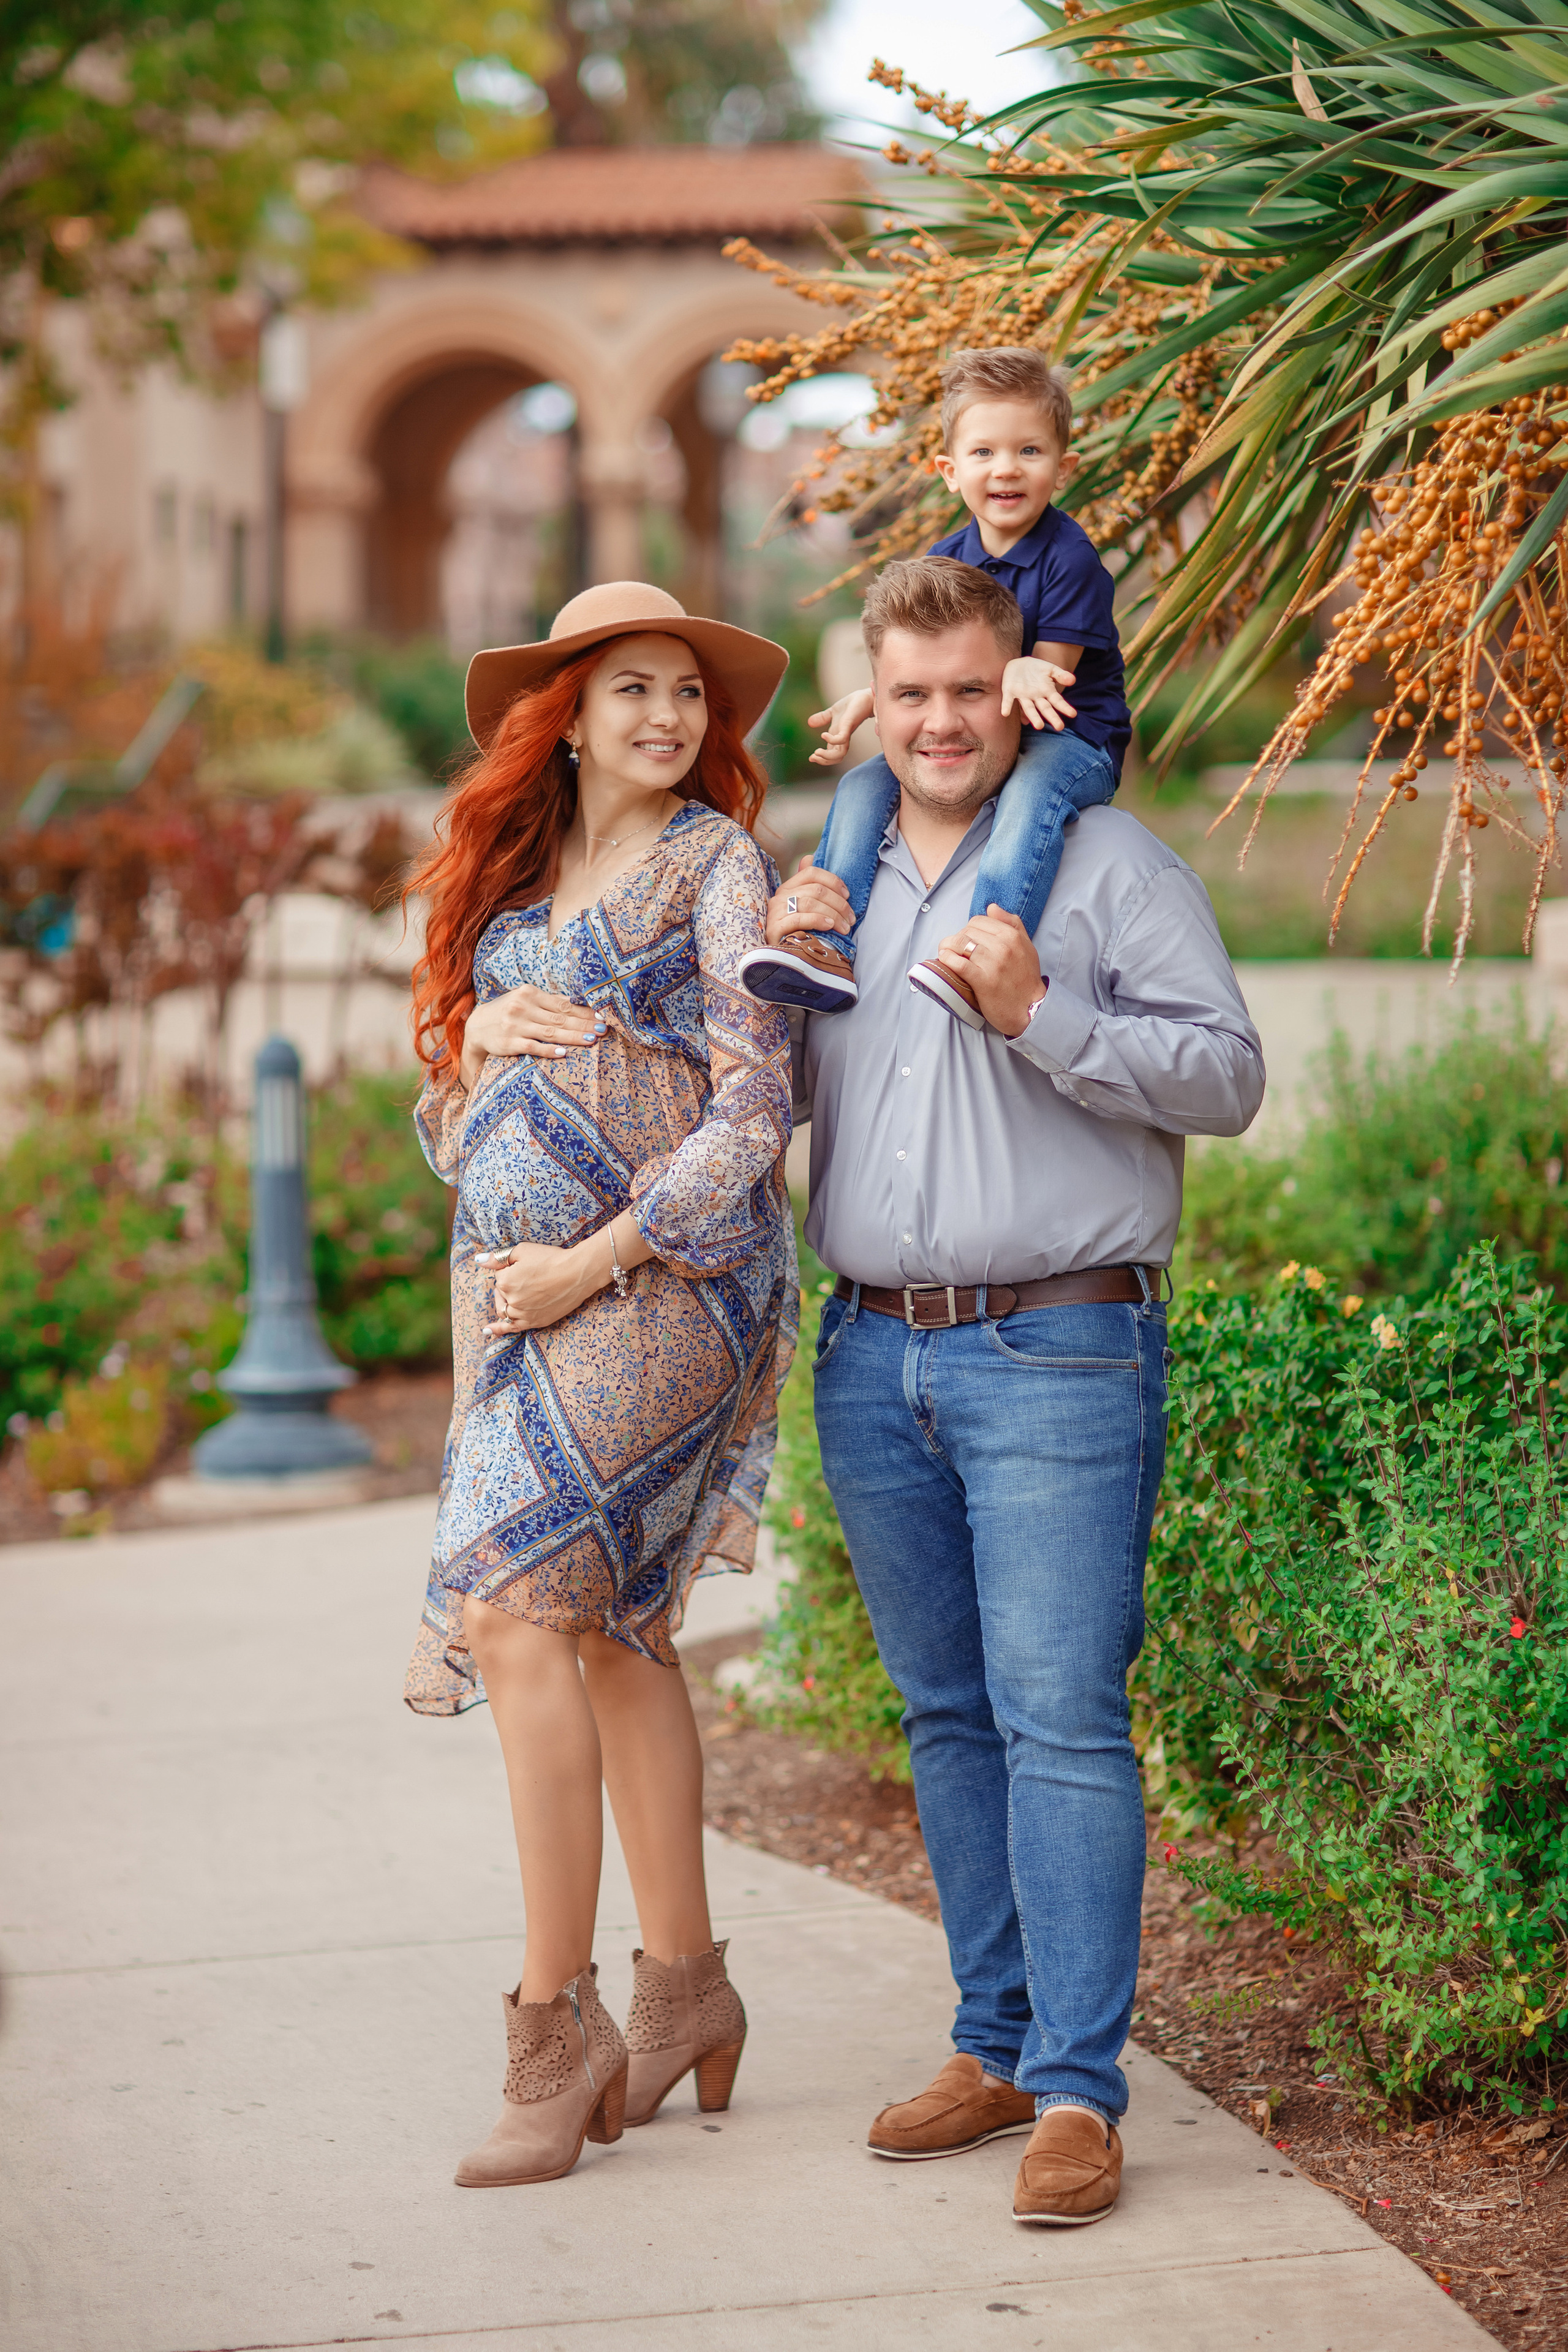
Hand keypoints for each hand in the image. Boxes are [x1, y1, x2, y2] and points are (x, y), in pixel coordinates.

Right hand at [460, 985, 606, 1090]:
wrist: (476, 1026)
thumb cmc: (508, 1012)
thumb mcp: (524, 1001)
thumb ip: (547, 1002)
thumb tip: (575, 1003)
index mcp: (529, 993)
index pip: (562, 1003)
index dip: (583, 1011)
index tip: (601, 1017)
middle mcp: (522, 1007)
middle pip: (560, 1017)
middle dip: (584, 1024)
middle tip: (603, 1029)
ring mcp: (515, 1025)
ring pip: (550, 1032)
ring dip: (573, 1036)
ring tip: (592, 1039)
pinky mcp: (509, 1043)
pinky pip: (533, 1047)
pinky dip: (548, 1050)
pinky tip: (563, 1053)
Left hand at [476, 1211, 653, 1335]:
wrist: (577, 1273)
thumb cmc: (551, 1258)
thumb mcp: (522, 1250)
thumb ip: (497, 1258)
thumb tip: (478, 1262)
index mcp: (505, 1281)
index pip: (498, 1277)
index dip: (511, 1270)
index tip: (528, 1266)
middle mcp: (512, 1300)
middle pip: (500, 1294)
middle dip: (507, 1286)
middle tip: (527, 1277)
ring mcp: (523, 1314)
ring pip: (504, 1310)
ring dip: (506, 1302)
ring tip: (517, 1294)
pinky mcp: (535, 1322)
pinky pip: (512, 1328)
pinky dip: (499, 1330)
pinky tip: (488, 1331)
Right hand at [767, 856, 851, 942]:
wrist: (780, 958)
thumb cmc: (798, 932)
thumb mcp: (806, 909)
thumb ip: (810, 887)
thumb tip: (809, 857)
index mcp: (788, 888)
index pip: (811, 873)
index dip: (833, 881)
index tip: (847, 895)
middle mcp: (780, 896)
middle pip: (815, 890)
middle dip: (839, 904)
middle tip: (850, 918)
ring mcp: (775, 912)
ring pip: (810, 903)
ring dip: (833, 914)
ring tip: (844, 927)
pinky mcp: (774, 928)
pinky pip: (799, 918)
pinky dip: (818, 920)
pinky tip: (829, 926)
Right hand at [807, 687, 874, 765]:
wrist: (865, 696)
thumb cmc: (852, 705)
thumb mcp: (832, 712)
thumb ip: (822, 718)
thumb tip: (809, 722)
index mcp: (839, 736)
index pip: (832, 754)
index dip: (822, 759)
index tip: (811, 757)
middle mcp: (844, 738)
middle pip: (837, 758)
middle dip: (823, 760)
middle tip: (812, 757)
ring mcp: (847, 732)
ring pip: (840, 754)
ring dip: (827, 756)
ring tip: (817, 751)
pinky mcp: (849, 725)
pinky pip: (842, 739)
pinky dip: (832, 740)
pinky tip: (823, 735)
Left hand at [935, 907, 1045, 1037]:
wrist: (1030, 1010)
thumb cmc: (1026, 979)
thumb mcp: (1026, 946)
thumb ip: (1012, 923)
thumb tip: (991, 907)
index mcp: (1012, 935)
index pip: (978, 920)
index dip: (968, 929)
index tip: (966, 940)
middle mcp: (1003, 946)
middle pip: (966, 931)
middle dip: (957, 939)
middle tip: (955, 950)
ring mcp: (992, 963)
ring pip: (960, 944)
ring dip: (947, 947)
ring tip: (946, 954)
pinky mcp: (983, 980)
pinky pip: (958, 963)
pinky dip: (947, 959)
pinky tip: (944, 960)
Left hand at [999, 656, 1077, 732]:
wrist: (1019, 664)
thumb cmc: (1037, 669)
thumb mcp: (1051, 669)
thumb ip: (1061, 675)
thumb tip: (1073, 680)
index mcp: (1047, 692)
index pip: (1057, 701)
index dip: (1064, 707)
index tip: (1073, 714)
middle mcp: (1036, 697)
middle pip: (1045, 708)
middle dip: (1052, 717)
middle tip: (1059, 727)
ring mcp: (1023, 696)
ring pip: (1029, 708)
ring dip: (1033, 717)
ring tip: (1039, 726)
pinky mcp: (1009, 692)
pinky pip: (1008, 700)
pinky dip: (1006, 706)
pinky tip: (1005, 713)